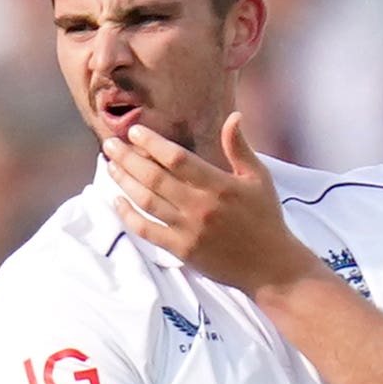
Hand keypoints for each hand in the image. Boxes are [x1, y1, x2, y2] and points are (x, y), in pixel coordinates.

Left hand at [104, 113, 324, 295]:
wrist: (272, 267)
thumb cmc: (266, 219)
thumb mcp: (259, 179)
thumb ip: (240, 148)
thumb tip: (233, 116)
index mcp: (219, 185)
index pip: (177, 158)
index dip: (152, 143)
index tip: (134, 132)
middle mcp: (201, 207)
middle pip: (154, 177)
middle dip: (127, 158)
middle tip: (110, 145)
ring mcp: (189, 230)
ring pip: (146, 201)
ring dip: (124, 182)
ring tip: (110, 166)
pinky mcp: (183, 250)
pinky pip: (147, 230)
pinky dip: (128, 215)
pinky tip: (117, 201)